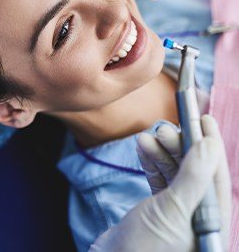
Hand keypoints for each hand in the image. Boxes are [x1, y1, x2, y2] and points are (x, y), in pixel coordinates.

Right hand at [89, 115, 230, 251]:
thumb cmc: (145, 248)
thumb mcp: (172, 210)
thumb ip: (193, 177)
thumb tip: (211, 144)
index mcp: (211, 222)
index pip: (216, 175)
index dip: (210, 145)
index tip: (203, 120)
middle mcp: (198, 215)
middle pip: (193, 170)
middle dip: (178, 147)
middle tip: (164, 128)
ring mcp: (177, 210)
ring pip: (174, 172)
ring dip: (160, 152)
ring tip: (146, 137)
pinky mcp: (158, 207)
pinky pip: (159, 178)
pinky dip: (150, 162)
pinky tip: (142, 148)